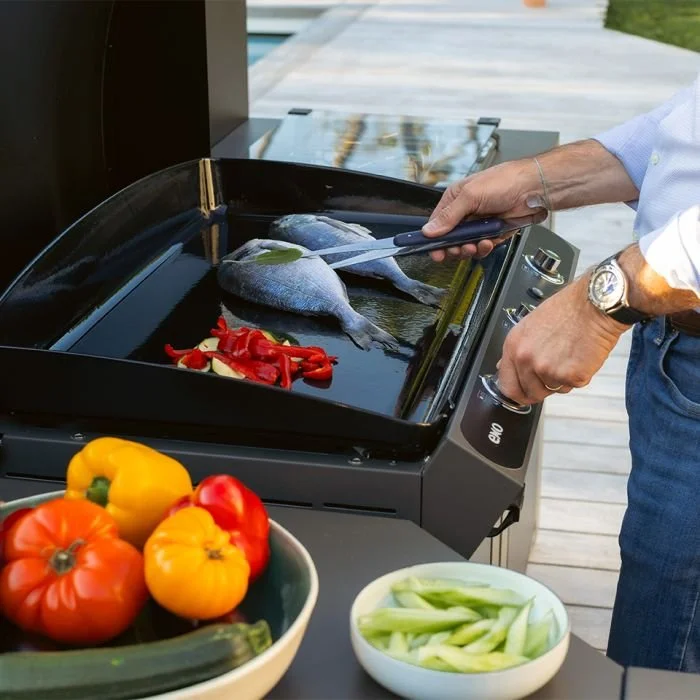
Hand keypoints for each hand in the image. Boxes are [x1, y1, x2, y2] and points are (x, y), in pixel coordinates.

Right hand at [422, 159, 546, 261]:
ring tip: (475, 245)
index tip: (434, 251)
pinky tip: (489, 242)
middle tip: (457, 250)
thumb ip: (449, 215)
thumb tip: (429, 230)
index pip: (437, 223)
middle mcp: (466, 212)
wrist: (535, 189)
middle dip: (453, 247)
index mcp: (456, 199)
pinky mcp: (494, 232)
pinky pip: (483, 247)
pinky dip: (485, 248)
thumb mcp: (471, 196)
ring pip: (466, 245)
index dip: (434, 238)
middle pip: (451, 238)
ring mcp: (480, 223)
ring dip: (470, 249)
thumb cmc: (506, 181)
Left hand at [496, 277, 628, 404]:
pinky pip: (573, 386)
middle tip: (554, 372)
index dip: (518, 392)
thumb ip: (519, 349)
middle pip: (530, 393)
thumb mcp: (530, 325)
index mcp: (514, 347)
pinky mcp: (571, 376)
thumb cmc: (568, 310)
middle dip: (542, 388)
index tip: (524, 393)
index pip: (507, 385)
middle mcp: (527, 360)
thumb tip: (505, 365)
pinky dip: (579, 376)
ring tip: (569, 356)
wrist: (594, 305)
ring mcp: (548, 370)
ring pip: (553, 390)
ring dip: (562, 380)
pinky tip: (580, 357)